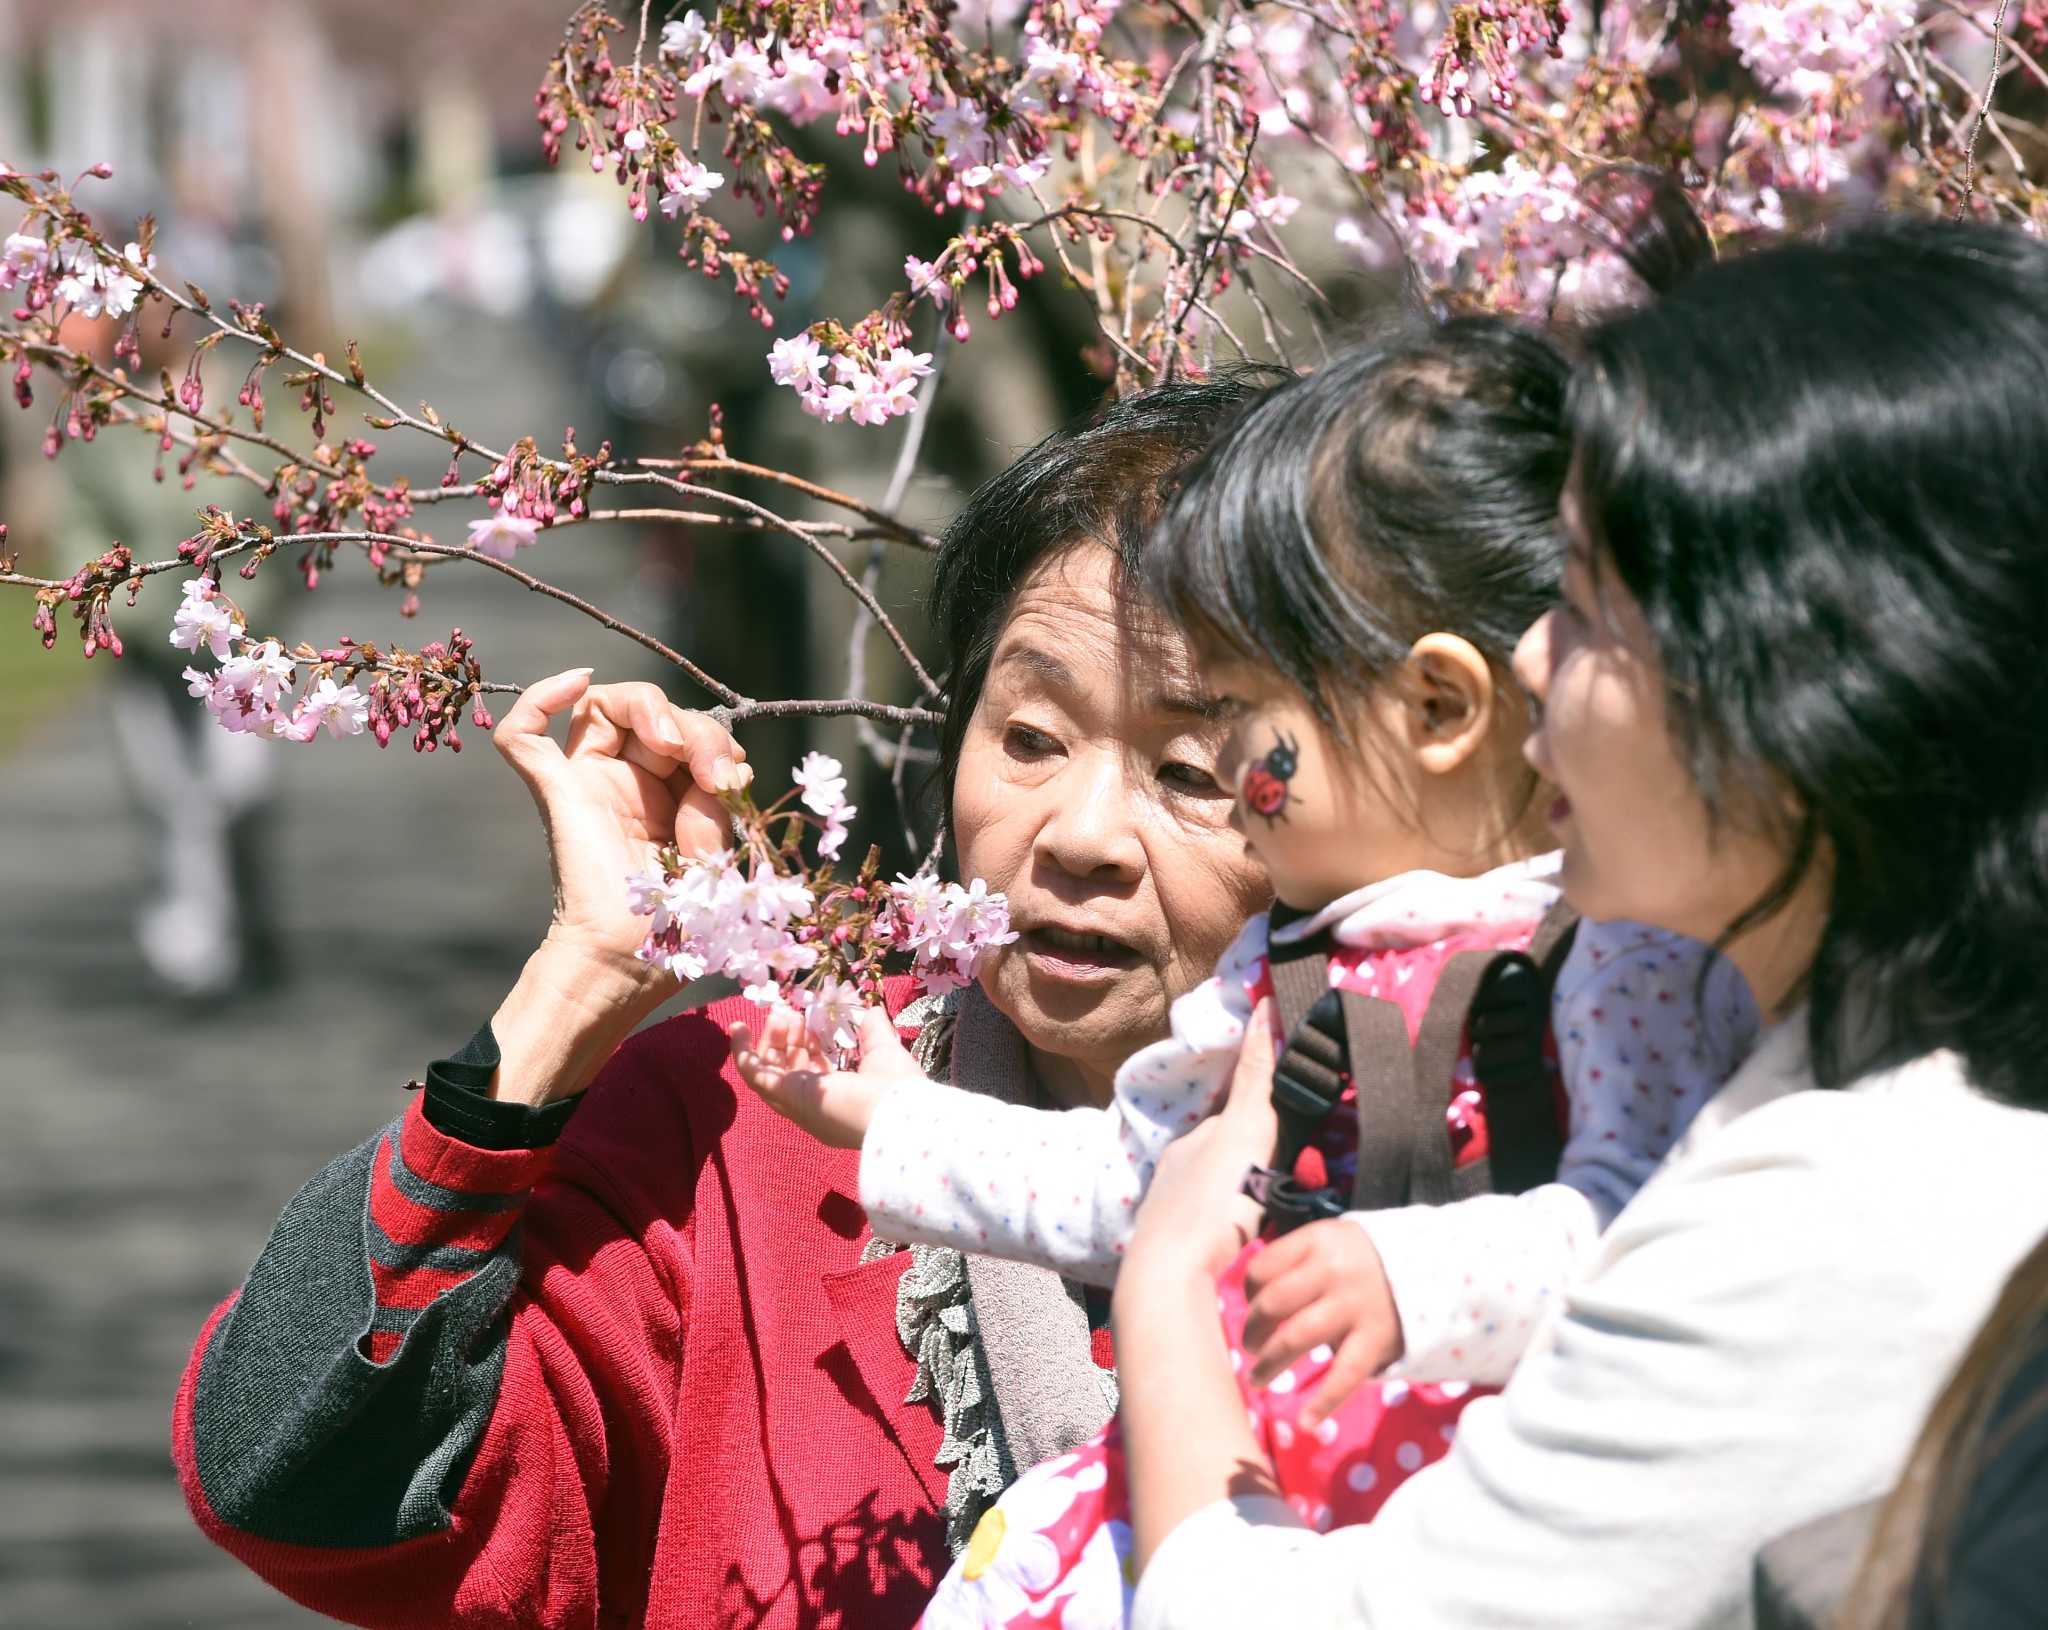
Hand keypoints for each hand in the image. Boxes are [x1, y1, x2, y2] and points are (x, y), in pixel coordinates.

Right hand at [493, 668, 748, 1003]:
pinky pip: (524, 732)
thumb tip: (721, 777)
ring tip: (670, 740)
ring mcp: (587, 785)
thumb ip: (719, 812)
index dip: (717, 744)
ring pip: (605, 706)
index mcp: (669, 801)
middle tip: (716, 769)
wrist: (626, 966)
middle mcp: (627, 786)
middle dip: (696, 729)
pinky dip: (542, 695)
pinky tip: (577, 679)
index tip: (736, 779)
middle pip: (656, 716)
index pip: (691, 739)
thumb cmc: (676, 929)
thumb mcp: (718, 861)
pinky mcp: (555, 793)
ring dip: (647, 704)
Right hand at [726, 1006, 922, 1149]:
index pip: (813, 1072)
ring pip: (769, 1073)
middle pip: (787, 1072)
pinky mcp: (785, 1096)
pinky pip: (754, 1076)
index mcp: (838, 1101)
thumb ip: (873, 1031)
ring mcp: (797, 1105)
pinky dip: (742, 1053)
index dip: (807, 1045)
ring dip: (769, 1043)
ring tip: (778, 1016)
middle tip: (790, 1015)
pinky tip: (737, 1028)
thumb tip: (871, 1010)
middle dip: (786, 1041)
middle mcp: (814, 1108)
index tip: (810, 1021)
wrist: (897, 1116)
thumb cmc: (895, 1088)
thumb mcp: (883, 1051)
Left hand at [1120, 998, 1279, 1291]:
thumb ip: (1256, 1076)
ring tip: (1278, 1208)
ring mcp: (1176, 1215)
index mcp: (1192, 1144)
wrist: (1172, 1278)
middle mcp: (1178, 1174)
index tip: (1292, 1123)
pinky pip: (1217, 1230)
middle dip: (1252, 1160)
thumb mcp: (1243, 1131)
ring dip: (1243, 1196)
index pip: (1232, 1117)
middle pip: (1224, 1157)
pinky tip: (1251, 1241)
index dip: (1261, 1116)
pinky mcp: (1185, 1254)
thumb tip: (1261, 1004)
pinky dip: (1234, 1227)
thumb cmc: (1211, 1203)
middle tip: (1293, 1172)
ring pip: (1219, 1195)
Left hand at [1242, 1218, 1401, 1426]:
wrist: (1435, 1268)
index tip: (1253, 1306)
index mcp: (1318, 1241)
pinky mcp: (1376, 1338)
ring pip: (1296, 1337)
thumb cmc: (1366, 1260)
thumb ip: (1297, 1260)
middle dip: (1253, 1330)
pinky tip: (1305, 1422)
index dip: (1249, 1292)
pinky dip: (1323, 1402)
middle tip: (1250, 1347)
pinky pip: (1344, 1374)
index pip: (1262, 1268)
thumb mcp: (1332, 1242)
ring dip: (1270, 1363)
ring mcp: (1355, 1305)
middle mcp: (1333, 1270)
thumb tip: (1253, 1298)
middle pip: (1273, 1303)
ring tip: (1257, 1379)